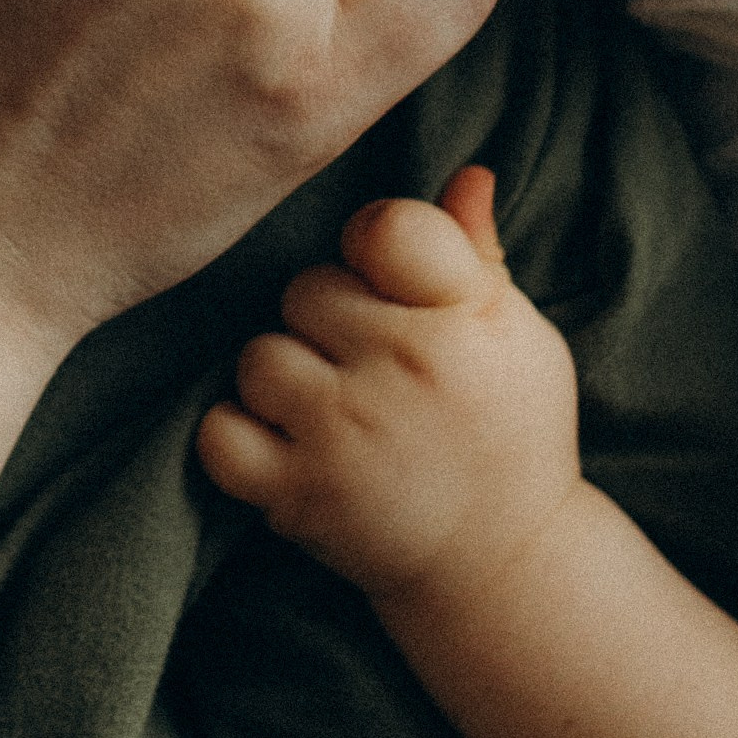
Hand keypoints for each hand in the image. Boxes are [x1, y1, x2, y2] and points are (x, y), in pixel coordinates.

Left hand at [198, 164, 580, 599]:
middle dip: (325, 318)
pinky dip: (238, 437)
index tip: (382, 278)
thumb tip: (466, 172)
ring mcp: (347, 432)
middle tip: (362, 362)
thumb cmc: (510, 435)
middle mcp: (406, 366)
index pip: (386, 226)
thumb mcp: (518, 338)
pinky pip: (219, 431)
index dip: (369, 246)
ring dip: (281, 379)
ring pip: (258, 354)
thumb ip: (477, 255)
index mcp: (468, 316)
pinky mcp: (301, 495)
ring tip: (328, 409)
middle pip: (307, 288)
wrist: (501, 564)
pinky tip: (283, 446)